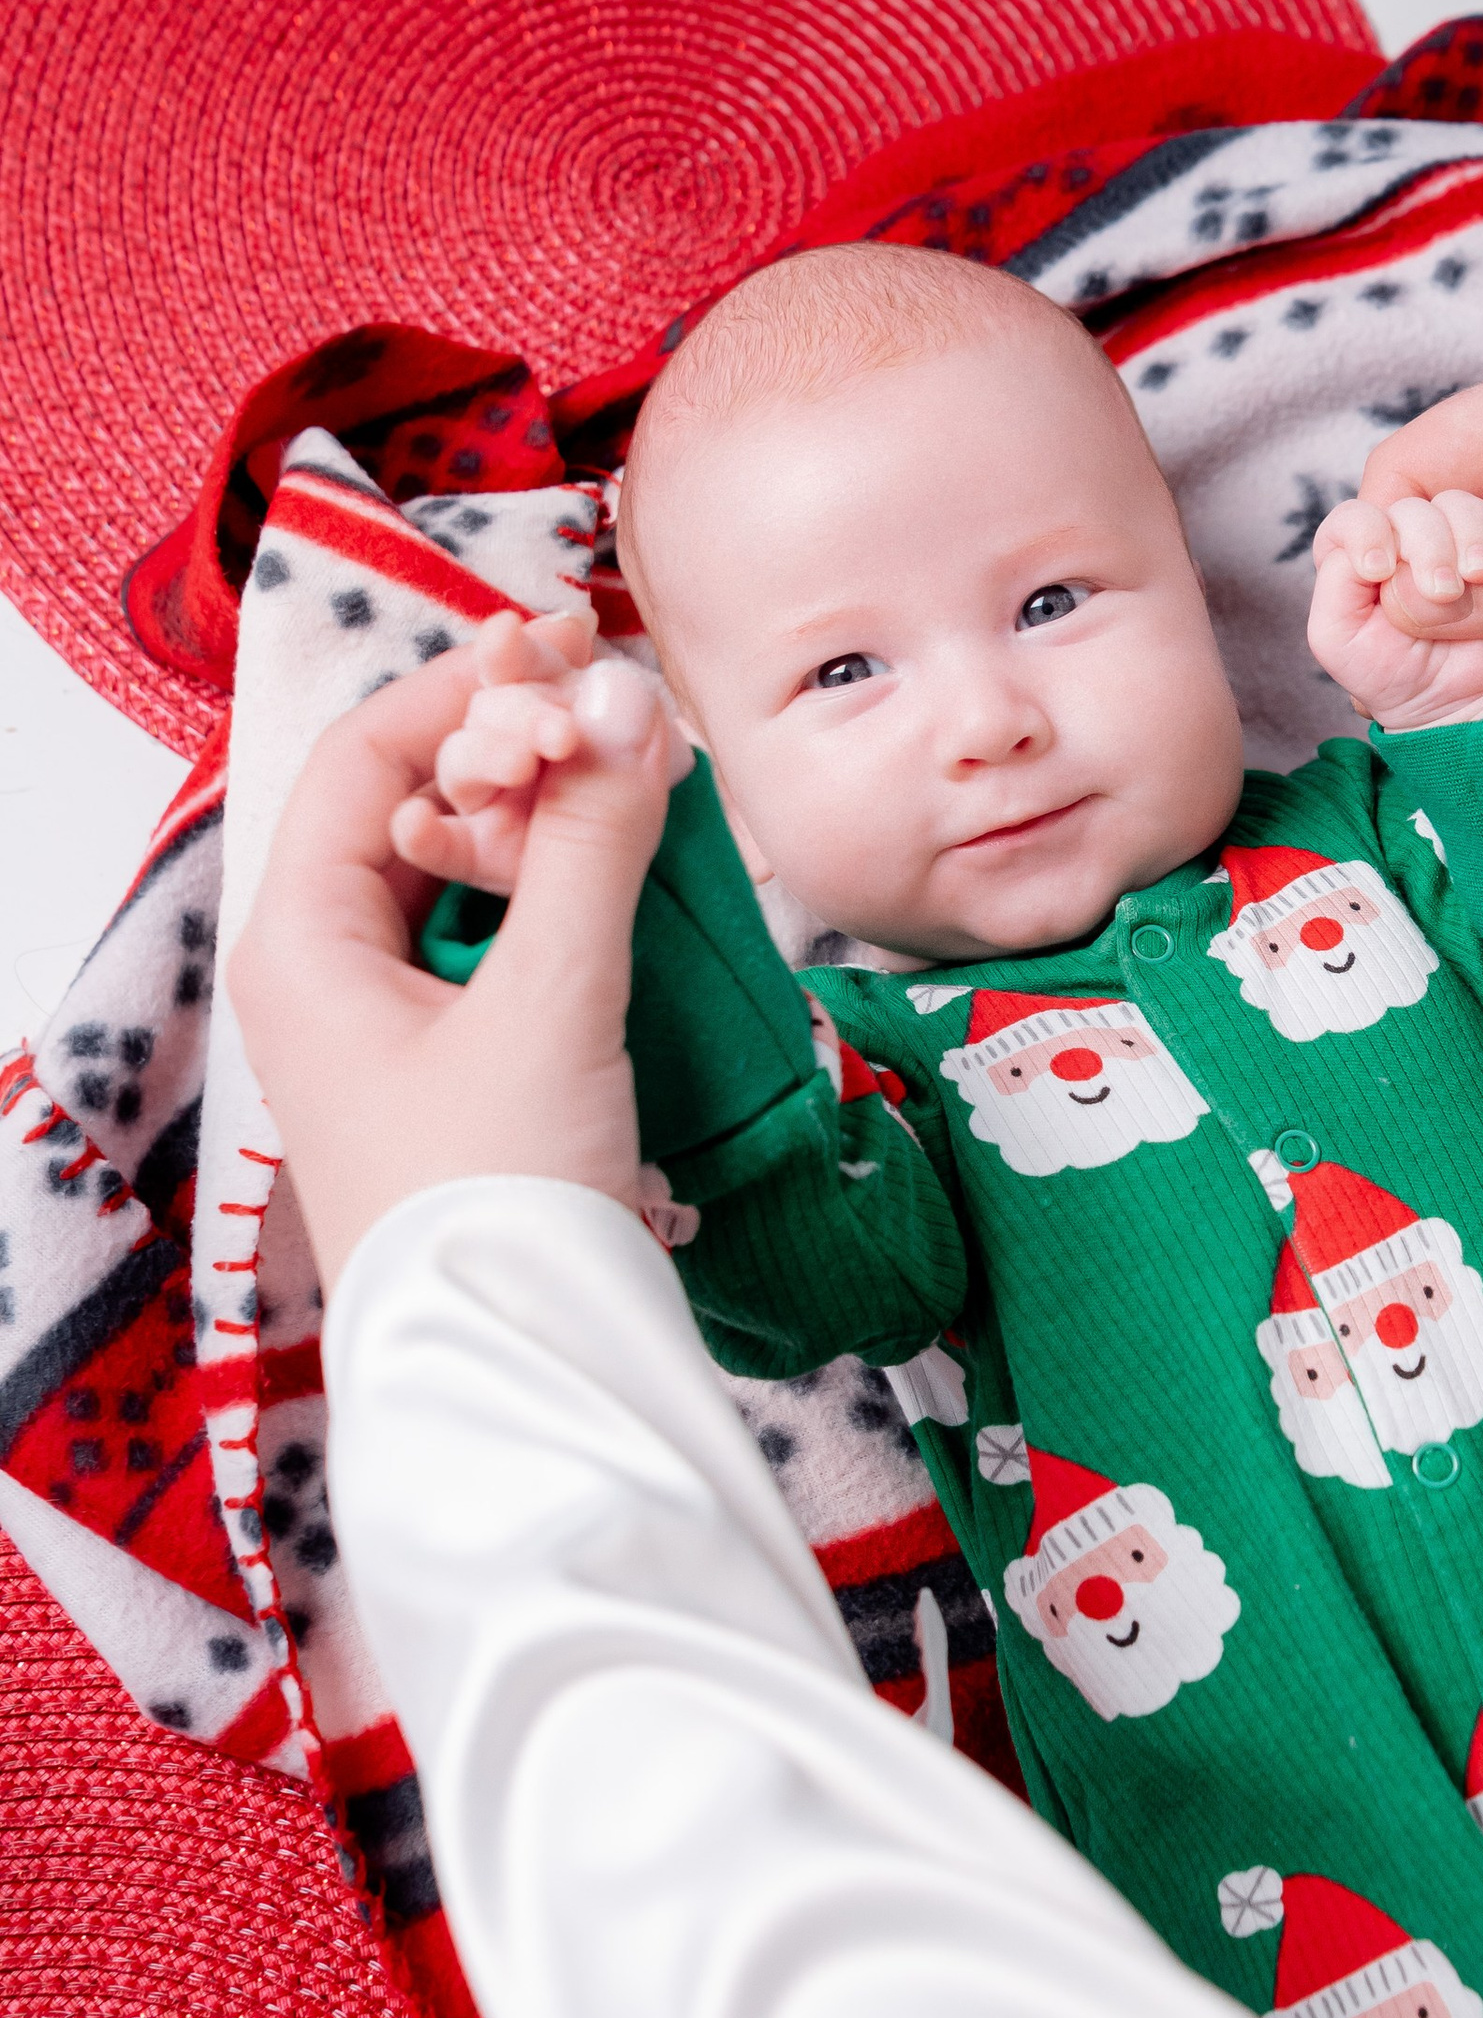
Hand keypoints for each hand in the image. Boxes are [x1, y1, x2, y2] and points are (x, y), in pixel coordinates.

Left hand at [227, 641, 681, 1290]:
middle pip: (417, 805)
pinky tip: (636, 876)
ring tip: (646, 779)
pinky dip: (567, 894)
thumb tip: (629, 704)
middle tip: (622, 698)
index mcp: (301, 942)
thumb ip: (592, 845)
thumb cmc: (498, 1198)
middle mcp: (329, 972)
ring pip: (469, 872)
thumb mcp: (552, 1003)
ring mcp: (394, 1024)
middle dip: (520, 744)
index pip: (369, 757)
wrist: (518, 1369)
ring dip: (554, 817)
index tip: (572, 648)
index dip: (468, 687)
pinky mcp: (459, 1068)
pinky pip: (504, 940)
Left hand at [1307, 485, 1482, 722]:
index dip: (1364, 529)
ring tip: (1479, 578)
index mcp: (1364, 559)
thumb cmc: (1395, 679)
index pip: (1355, 517)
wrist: (1468, 709)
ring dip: (1469, 534)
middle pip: (1409, 508)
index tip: (1381, 568)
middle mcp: (1409, 545)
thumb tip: (1380, 544)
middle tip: (1443, 592)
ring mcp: (1458, 544)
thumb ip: (1335, 583)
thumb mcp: (1337, 640)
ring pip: (1459, 504)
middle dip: (1424, 543)